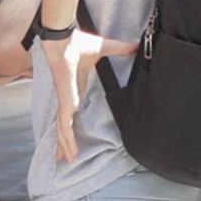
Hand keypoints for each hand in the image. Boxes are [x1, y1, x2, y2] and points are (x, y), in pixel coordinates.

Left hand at [42, 28, 109, 170]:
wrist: (65, 39)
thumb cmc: (79, 43)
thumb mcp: (103, 49)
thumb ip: (120, 49)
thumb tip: (136, 45)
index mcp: (75, 90)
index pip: (71, 113)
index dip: (70, 125)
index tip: (71, 136)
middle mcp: (69, 99)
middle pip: (64, 126)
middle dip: (64, 142)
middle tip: (65, 158)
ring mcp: (66, 102)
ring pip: (63, 130)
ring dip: (65, 146)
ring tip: (67, 161)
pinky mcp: (66, 102)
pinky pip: (65, 126)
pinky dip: (66, 139)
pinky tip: (69, 153)